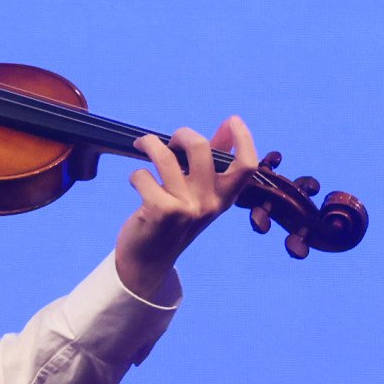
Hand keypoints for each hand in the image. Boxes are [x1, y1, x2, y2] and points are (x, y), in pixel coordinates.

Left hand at [111, 117, 261, 302]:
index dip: (244, 139)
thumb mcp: (198, 193)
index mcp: (223, 199)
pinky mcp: (161, 211)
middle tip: (169, 142)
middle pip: (201, 147)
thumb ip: (214, 160)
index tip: (233, 120)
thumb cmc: (174, 221)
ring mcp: (186, 208)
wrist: (148, 262)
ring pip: (166, 157)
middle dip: (181, 134)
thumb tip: (228, 125)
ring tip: (144, 148)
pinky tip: (138, 182)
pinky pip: (143, 175)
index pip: (246, 166)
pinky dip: (136, 174)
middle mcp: (209, 204)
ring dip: (150, 145)